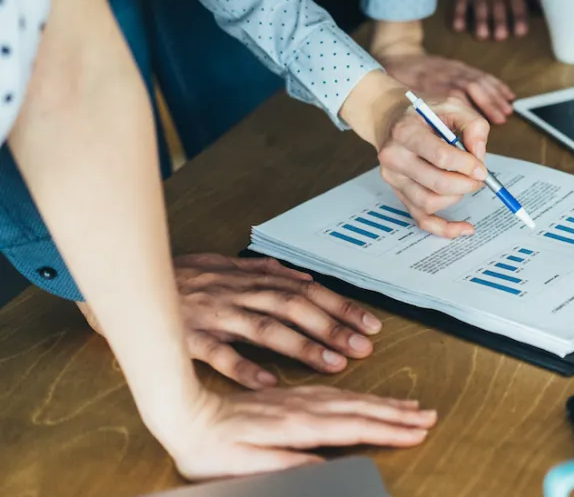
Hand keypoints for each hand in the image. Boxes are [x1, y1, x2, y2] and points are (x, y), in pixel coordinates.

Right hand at [78, 254, 383, 389]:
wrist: (127, 278)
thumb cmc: (181, 276)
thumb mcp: (225, 266)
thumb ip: (264, 272)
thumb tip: (302, 275)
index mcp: (250, 279)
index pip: (307, 290)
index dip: (341, 306)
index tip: (372, 324)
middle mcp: (238, 293)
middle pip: (294, 307)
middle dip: (332, 326)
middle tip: (363, 348)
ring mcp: (213, 313)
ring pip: (264, 328)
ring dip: (302, 346)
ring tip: (332, 363)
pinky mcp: (187, 335)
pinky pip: (217, 353)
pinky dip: (243, 367)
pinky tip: (269, 382)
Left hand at [163, 386, 436, 479]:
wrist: (183, 412)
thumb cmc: (206, 447)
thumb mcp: (242, 466)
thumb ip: (287, 466)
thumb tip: (327, 468)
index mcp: (295, 426)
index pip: (352, 427)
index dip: (388, 429)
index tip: (417, 431)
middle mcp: (302, 407)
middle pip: (360, 408)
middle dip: (397, 413)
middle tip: (429, 416)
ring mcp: (298, 399)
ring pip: (351, 398)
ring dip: (384, 402)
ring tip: (411, 406)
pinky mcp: (290, 396)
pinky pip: (336, 393)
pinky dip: (361, 396)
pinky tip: (370, 399)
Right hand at [376, 100, 488, 237]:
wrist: (389, 118)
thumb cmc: (423, 113)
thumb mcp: (451, 105)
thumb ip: (472, 124)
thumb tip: (479, 154)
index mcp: (406, 132)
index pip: (440, 156)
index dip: (467, 166)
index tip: (482, 169)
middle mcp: (395, 157)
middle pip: (437, 183)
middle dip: (466, 184)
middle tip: (479, 177)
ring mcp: (394, 179)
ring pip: (430, 203)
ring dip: (456, 197)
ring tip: (465, 182)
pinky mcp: (398, 193)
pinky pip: (421, 219)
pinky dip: (444, 228)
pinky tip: (464, 228)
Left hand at [380, 52, 514, 123]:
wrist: (400, 55)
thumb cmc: (402, 81)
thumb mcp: (406, 100)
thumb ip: (424, 121)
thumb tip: (445, 142)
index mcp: (432, 85)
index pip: (456, 100)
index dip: (470, 117)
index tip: (478, 129)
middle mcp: (445, 75)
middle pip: (473, 87)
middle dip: (489, 105)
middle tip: (500, 120)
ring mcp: (454, 68)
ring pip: (480, 80)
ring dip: (496, 96)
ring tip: (507, 111)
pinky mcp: (460, 65)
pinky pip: (482, 74)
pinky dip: (497, 85)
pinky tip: (507, 95)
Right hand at [454, 0, 531, 40]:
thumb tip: (555, 15)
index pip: (518, 4)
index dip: (519, 18)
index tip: (520, 32)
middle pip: (498, 7)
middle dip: (499, 22)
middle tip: (500, 37)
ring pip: (479, 7)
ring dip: (480, 22)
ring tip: (481, 36)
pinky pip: (460, 3)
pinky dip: (458, 15)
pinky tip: (458, 28)